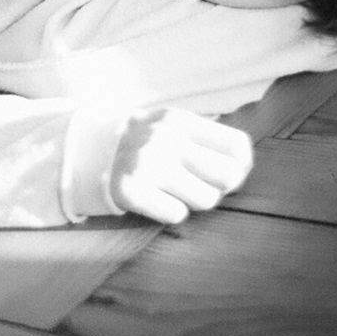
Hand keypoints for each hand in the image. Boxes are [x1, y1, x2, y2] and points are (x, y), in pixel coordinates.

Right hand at [110, 107, 252, 223]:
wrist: (93, 152)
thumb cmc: (150, 145)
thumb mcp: (176, 129)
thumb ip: (210, 141)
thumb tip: (243, 166)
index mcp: (182, 120)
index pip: (237, 146)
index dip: (241, 166)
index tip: (227, 172)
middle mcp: (166, 138)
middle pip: (228, 175)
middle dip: (220, 186)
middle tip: (201, 184)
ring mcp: (148, 164)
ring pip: (206, 200)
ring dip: (194, 201)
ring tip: (176, 190)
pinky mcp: (132, 190)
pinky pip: (177, 215)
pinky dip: (170, 211)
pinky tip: (157, 198)